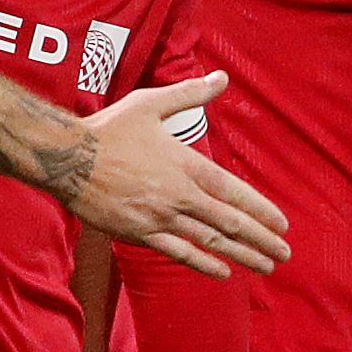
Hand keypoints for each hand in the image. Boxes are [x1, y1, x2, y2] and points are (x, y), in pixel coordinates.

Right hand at [70, 73, 289, 277]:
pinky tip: (222, 273)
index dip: (261, 210)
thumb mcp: (151, 104)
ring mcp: (159, 217)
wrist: (66, 157)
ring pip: (210, 241)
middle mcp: (178, 194)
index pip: (234, 192)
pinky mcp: (139, 233)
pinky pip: (178, 253)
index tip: (281, 224)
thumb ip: (191, 94)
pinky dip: (203, 263)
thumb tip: (222, 78)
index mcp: (186, 164)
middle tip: (284, 253)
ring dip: (242, 256)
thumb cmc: (109, 128)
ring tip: (266, 267)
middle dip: (261, 240)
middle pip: (230, 222)